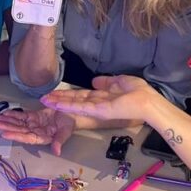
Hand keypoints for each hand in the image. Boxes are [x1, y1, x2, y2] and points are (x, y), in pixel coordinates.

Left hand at [0, 106, 75, 155]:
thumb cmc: (70, 124)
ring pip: (18, 123)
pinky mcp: (34, 116)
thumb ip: (59, 141)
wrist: (73, 113)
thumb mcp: (66, 132)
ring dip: (7, 121)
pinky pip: (22, 116)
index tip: (4, 134)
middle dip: (7, 127)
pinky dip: (13, 115)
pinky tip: (5, 114)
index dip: (15, 136)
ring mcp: (34, 124)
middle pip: (19, 130)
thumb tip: (57, 152)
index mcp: (42, 138)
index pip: (26, 138)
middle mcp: (35, 132)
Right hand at [39, 75, 162, 122]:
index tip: (56, 93)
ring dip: (59, 102)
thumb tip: (94, 81)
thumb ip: (107, 81)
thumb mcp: (120, 81)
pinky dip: (67, 105)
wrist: (148, 101)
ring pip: (74, 104)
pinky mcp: (98, 110)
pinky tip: (56, 104)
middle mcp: (96, 103)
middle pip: (74, 100)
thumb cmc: (138, 92)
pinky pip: (80, 107)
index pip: (82, 95)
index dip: (68, 95)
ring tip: (45, 100)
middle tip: (43, 98)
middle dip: (59, 99)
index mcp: (102, 96)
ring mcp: (96, 108)